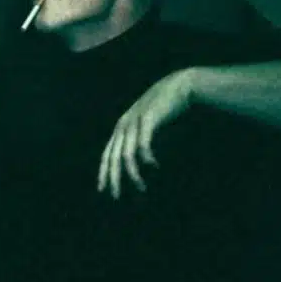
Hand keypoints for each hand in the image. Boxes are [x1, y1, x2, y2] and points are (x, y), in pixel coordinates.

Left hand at [98, 69, 195, 198]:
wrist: (178, 86)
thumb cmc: (163, 109)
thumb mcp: (145, 125)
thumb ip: (138, 140)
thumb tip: (136, 161)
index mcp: (120, 128)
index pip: (107, 154)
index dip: (103, 172)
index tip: (102, 189)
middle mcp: (123, 125)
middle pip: (112, 157)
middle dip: (113, 178)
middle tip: (115, 195)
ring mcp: (134, 122)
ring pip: (126, 154)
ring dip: (133, 173)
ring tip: (141, 187)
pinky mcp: (147, 119)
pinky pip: (143, 143)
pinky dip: (147, 158)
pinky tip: (153, 166)